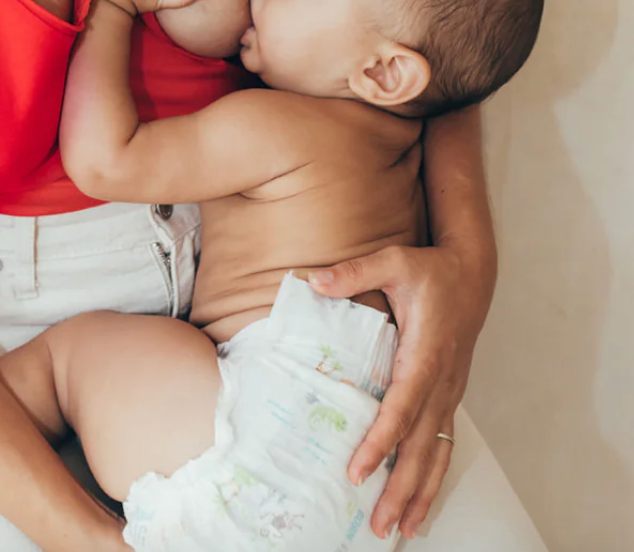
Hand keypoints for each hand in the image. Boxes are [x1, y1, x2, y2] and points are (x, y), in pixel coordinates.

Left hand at [308, 245, 483, 539]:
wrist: (472, 273)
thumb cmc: (432, 269)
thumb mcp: (394, 261)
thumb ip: (355, 272)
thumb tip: (315, 281)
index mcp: (425, 355)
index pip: (401, 407)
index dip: (380, 441)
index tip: (357, 470)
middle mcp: (442, 382)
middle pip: (421, 445)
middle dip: (401, 488)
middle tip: (379, 525)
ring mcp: (449, 393)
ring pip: (437, 452)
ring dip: (420, 493)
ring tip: (400, 529)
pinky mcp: (449, 395)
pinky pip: (443, 443)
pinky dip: (433, 477)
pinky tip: (420, 503)